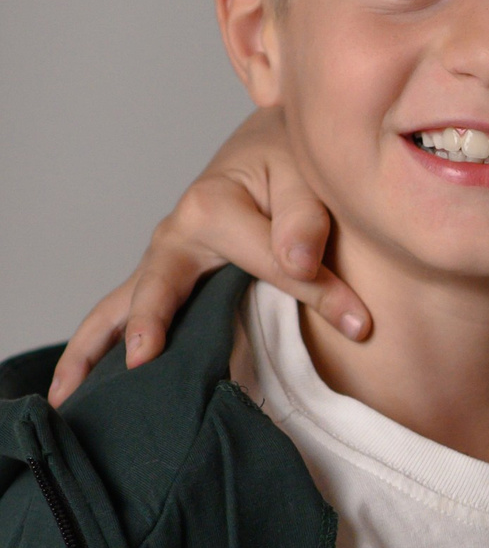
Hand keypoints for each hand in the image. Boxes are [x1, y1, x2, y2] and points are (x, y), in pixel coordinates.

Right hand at [48, 110, 367, 404]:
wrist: (270, 147)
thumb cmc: (289, 162)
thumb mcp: (306, 176)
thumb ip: (307, 219)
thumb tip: (298, 259)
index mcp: (212, 207)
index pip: (270, 265)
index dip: (320, 293)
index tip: (361, 323)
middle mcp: (176, 236)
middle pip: (154, 288)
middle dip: (149, 325)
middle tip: (143, 363)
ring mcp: (163, 263)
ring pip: (117, 310)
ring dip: (91, 353)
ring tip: (68, 401)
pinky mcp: (165, 282)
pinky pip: (123, 318)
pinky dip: (99, 351)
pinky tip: (80, 393)